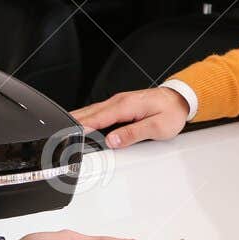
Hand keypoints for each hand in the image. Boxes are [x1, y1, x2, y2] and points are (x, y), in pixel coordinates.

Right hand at [71, 87, 188, 148]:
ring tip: (62, 130)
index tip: (70, 135)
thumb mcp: (158, 127)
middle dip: (73, 123)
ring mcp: (118, 102)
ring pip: (92, 111)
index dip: (83, 127)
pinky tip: (79, 124)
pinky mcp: (119, 105)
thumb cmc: (171, 112)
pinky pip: (98, 111)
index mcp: (127, 106)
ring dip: (77, 119)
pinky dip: (86, 118)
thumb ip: (134, 134)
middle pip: (90, 113)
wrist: (180, 99)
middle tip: (58, 135)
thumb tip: (114, 141)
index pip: (99, 118)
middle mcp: (119, 101)